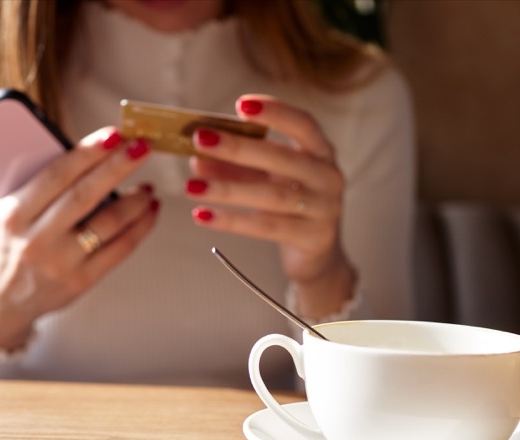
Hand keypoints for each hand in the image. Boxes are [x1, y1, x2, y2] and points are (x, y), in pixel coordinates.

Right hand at [0, 128, 158, 350]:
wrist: (3, 298)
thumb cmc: (5, 241)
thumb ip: (14, 174)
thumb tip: (46, 135)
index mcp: (13, 214)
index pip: (56, 175)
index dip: (87, 153)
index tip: (113, 134)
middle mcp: (37, 239)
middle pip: (85, 195)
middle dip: (117, 167)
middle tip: (142, 147)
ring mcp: (61, 262)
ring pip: (108, 224)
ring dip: (135, 201)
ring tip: (148, 185)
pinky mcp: (82, 281)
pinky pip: (119, 249)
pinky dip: (140, 227)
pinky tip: (150, 210)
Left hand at [184, 95, 355, 320]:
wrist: (318, 253)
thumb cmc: (290, 206)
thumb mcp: (268, 179)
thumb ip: (239, 166)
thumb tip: (196, 157)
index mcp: (320, 152)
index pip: (302, 124)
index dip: (275, 112)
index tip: (240, 105)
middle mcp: (327, 177)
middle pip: (280, 159)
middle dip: (237, 148)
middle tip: (200, 140)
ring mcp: (323, 209)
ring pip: (270, 196)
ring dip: (227, 188)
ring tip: (191, 186)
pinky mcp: (312, 237)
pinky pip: (266, 227)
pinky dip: (231, 221)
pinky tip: (203, 215)